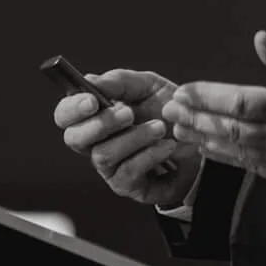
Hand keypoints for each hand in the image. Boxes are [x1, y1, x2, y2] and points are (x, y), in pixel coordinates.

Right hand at [53, 67, 201, 206]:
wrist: (199, 140)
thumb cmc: (168, 112)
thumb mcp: (148, 87)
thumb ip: (120, 82)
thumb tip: (91, 80)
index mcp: (95, 115)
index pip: (65, 115)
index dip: (72, 108)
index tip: (92, 100)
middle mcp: (96, 143)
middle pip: (74, 139)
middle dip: (100, 125)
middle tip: (129, 114)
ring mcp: (109, 167)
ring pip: (104, 155)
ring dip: (134, 138)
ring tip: (159, 128)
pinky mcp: (127, 186)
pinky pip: (127, 173)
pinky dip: (149, 155)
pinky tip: (167, 146)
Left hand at [162, 31, 265, 190]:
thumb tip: (260, 39)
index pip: (240, 101)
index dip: (208, 97)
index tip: (185, 91)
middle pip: (230, 128)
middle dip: (196, 118)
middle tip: (170, 111)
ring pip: (236, 151)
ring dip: (205, 139)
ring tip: (180, 130)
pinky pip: (252, 167)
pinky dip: (227, 156)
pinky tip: (210, 148)